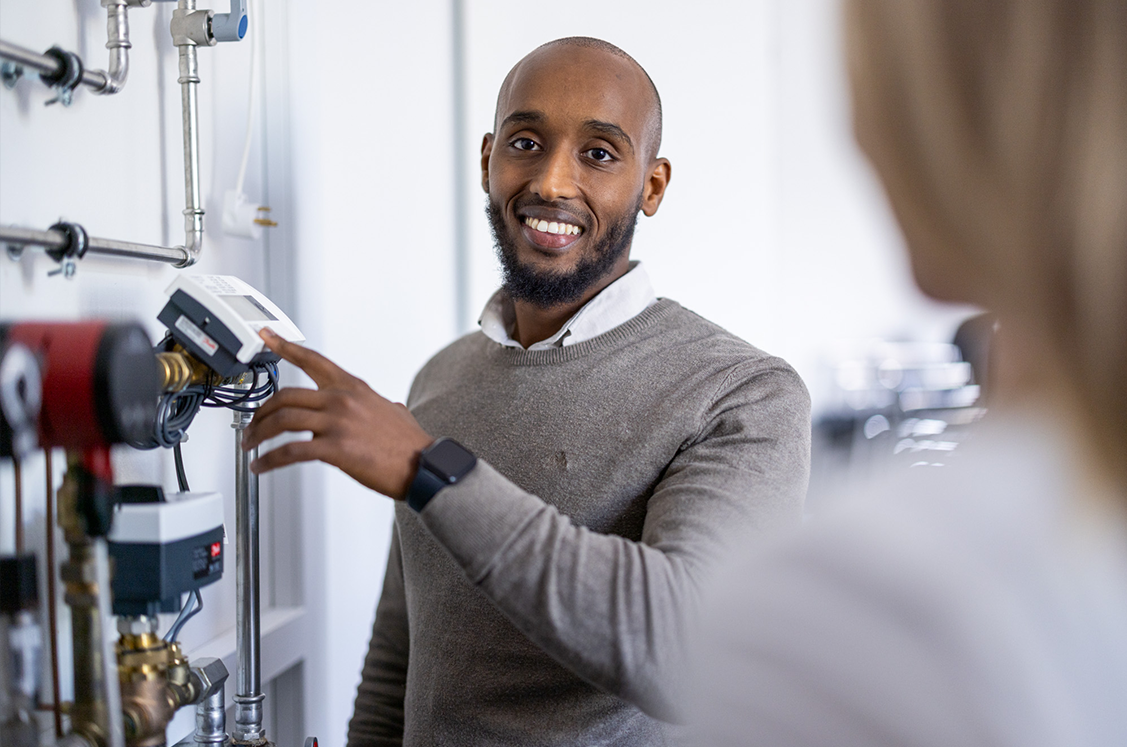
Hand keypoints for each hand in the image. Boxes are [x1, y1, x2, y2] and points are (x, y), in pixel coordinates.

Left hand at [240, 329, 434, 499]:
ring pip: (282, 421)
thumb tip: (388, 405)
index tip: (267, 336)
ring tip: (251, 445)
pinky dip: (269, 460)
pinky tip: (261, 466)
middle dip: (261, 411)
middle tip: (252, 424)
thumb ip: (380, 404)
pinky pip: (290, 452)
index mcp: (353, 388)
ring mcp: (338, 423)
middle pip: (286, 396)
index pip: (313, 360)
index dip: (285, 346)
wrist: (423, 465)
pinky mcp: (335, 449)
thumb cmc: (409, 442)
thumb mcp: (394, 410)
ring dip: (259, 433)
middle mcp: (342, 400)